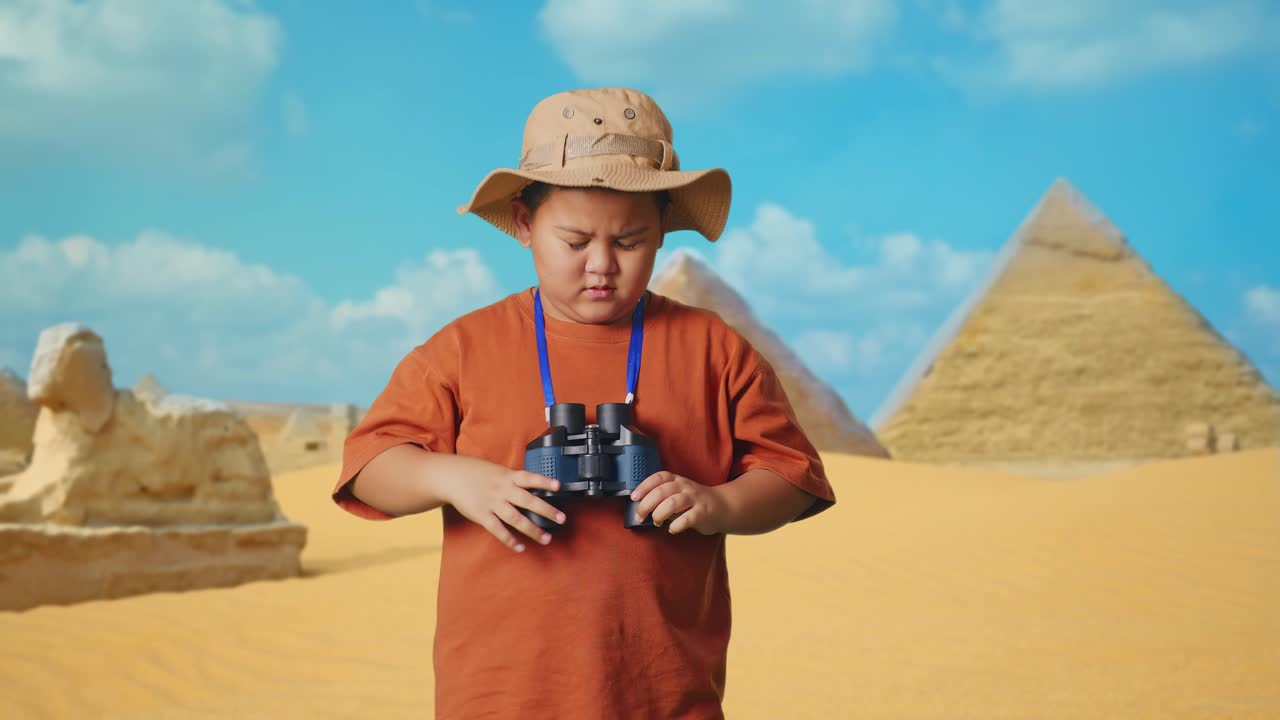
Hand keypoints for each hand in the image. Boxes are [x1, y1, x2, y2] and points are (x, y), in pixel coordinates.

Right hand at [444, 460, 565, 551]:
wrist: (451, 477)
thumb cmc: (477, 472)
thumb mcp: (497, 470)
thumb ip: (513, 479)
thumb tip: (533, 486)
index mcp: (508, 476)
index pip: (529, 478)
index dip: (544, 481)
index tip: (558, 486)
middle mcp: (502, 490)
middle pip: (528, 501)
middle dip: (546, 510)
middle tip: (561, 519)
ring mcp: (492, 503)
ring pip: (516, 518)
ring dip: (532, 529)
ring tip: (546, 538)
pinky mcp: (482, 515)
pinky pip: (498, 530)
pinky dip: (509, 540)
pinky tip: (520, 547)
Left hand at [630, 471, 728, 535]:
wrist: (724, 506)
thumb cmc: (696, 502)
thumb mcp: (679, 492)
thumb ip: (663, 497)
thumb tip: (641, 507)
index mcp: (677, 480)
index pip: (658, 477)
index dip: (644, 486)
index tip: (634, 497)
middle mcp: (685, 487)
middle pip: (662, 492)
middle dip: (646, 505)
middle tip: (639, 516)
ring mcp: (695, 499)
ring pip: (672, 503)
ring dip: (659, 514)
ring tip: (656, 522)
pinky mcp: (703, 513)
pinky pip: (687, 518)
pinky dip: (676, 525)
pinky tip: (672, 529)